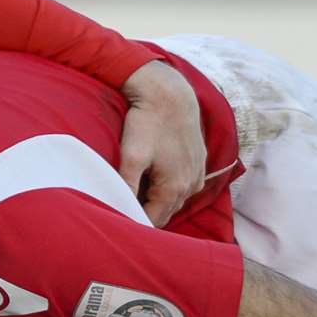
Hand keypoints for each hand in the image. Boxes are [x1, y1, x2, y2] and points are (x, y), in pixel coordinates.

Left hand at [118, 60, 206, 226]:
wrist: (170, 94)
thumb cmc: (147, 124)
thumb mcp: (131, 157)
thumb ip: (127, 188)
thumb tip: (121, 213)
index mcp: (174, 189)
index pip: (153, 222)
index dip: (134, 221)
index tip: (117, 216)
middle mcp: (191, 186)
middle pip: (164, 213)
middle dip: (145, 212)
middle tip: (122, 202)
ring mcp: (198, 175)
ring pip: (174, 201)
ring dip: (156, 200)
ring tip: (136, 186)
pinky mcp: (199, 165)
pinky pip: (183, 187)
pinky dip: (168, 188)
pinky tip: (153, 175)